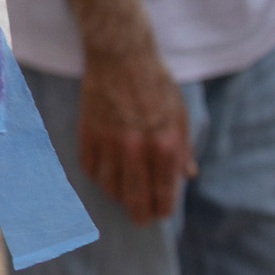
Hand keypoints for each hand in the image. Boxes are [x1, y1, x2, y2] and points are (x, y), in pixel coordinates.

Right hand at [77, 45, 194, 226]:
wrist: (120, 57)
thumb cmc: (156, 85)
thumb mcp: (180, 116)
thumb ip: (183, 149)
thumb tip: (187, 176)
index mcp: (165, 145)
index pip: (164, 193)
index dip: (162, 209)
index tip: (161, 214)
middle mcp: (137, 148)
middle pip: (134, 198)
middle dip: (139, 214)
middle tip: (140, 218)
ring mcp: (109, 142)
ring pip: (109, 187)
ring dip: (117, 195)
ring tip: (123, 194)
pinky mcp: (88, 133)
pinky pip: (89, 168)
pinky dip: (97, 176)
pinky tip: (105, 173)